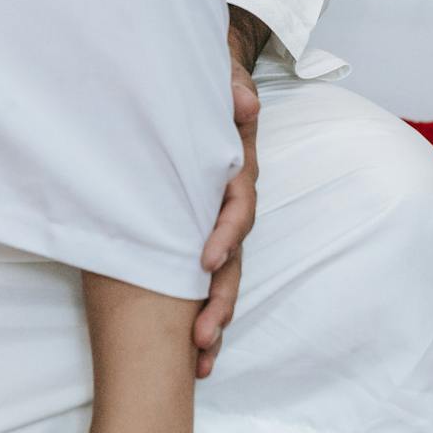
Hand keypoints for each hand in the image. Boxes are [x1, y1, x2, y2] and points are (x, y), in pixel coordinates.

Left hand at [193, 13, 264, 377]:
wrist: (209, 80)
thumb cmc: (208, 78)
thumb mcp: (219, 74)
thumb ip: (230, 86)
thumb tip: (242, 101)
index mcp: (236, 168)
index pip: (236, 208)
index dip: (223, 235)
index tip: (204, 262)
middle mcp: (232, 200)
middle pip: (233, 258)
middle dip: (220, 300)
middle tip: (202, 339)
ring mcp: (218, 217)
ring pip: (224, 275)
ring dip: (214, 316)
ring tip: (199, 359)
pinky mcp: (198, 227)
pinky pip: (205, 271)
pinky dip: (200, 307)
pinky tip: (190, 349)